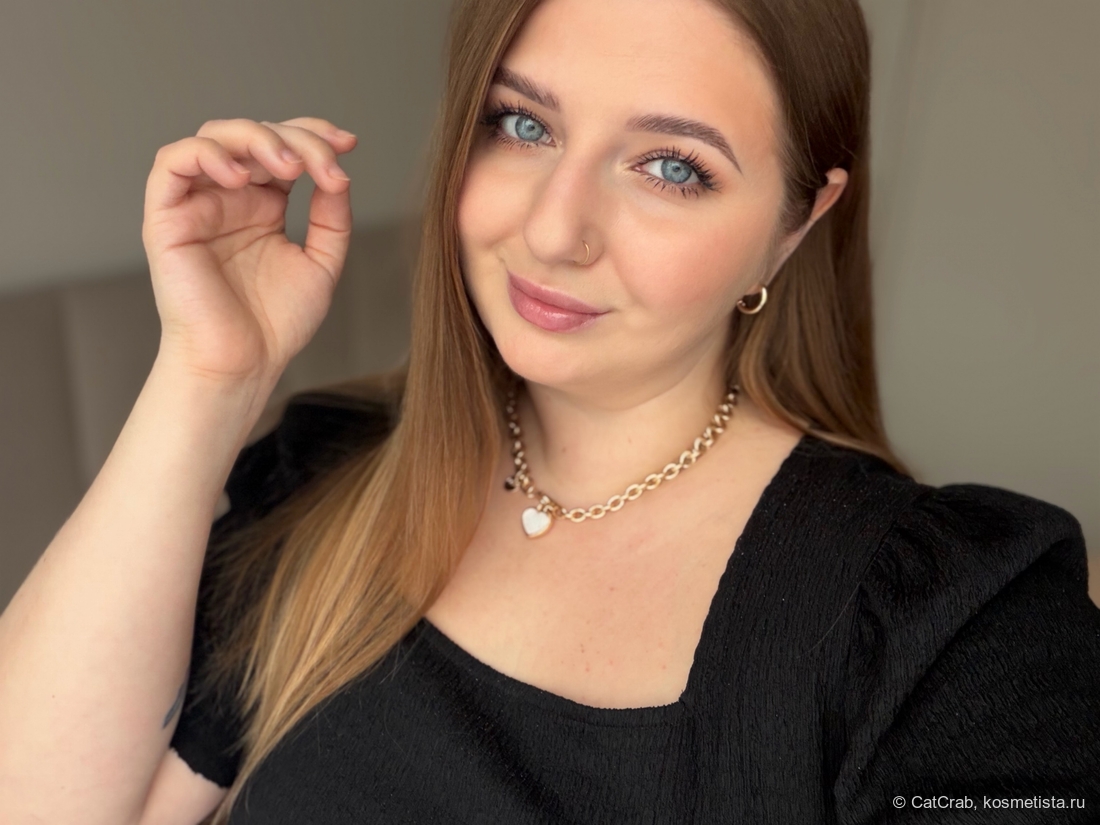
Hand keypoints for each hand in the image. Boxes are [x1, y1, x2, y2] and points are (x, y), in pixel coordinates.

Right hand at [141, 117, 356, 385]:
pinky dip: (207, 154)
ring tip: (290, 167)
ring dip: (255, 138)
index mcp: (262, 205)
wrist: (244, 364)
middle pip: (253, 135)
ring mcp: (197, 205)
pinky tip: (243, 176)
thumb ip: (331, 216)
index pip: (282, 147)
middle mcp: (228, 198)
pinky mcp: (167, 218)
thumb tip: (338, 171)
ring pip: (214, 137)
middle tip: (325, 164)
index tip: (349, 144)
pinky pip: (171, 163)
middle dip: (295, 137)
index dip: (313, 133)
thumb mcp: (321, 262)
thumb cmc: (275, 324)